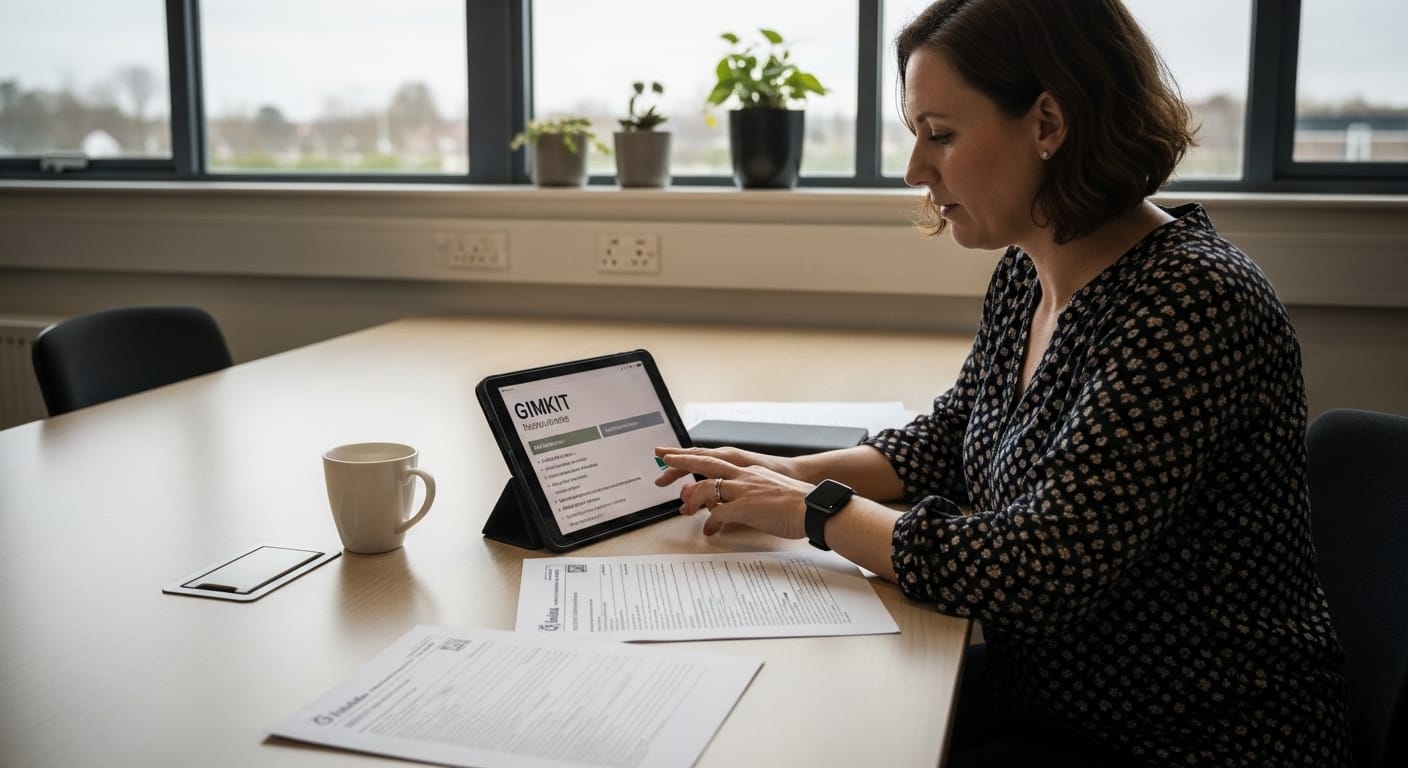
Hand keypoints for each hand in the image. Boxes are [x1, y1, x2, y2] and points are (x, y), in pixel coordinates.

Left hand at [654, 447, 812, 538]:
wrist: (814, 508)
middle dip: (680, 461)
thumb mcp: (770, 492)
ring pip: (706, 486)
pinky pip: (718, 512)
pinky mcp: (745, 506)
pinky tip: (709, 530)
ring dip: (692, 499)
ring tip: (684, 510)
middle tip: (662, 459)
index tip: (679, 456)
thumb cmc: (798, 504)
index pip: (716, 460)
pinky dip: (711, 522)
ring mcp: (744, 489)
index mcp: (750, 470)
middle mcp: (744, 475)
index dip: (695, 458)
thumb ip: (751, 495)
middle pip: (704, 462)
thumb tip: (737, 506)